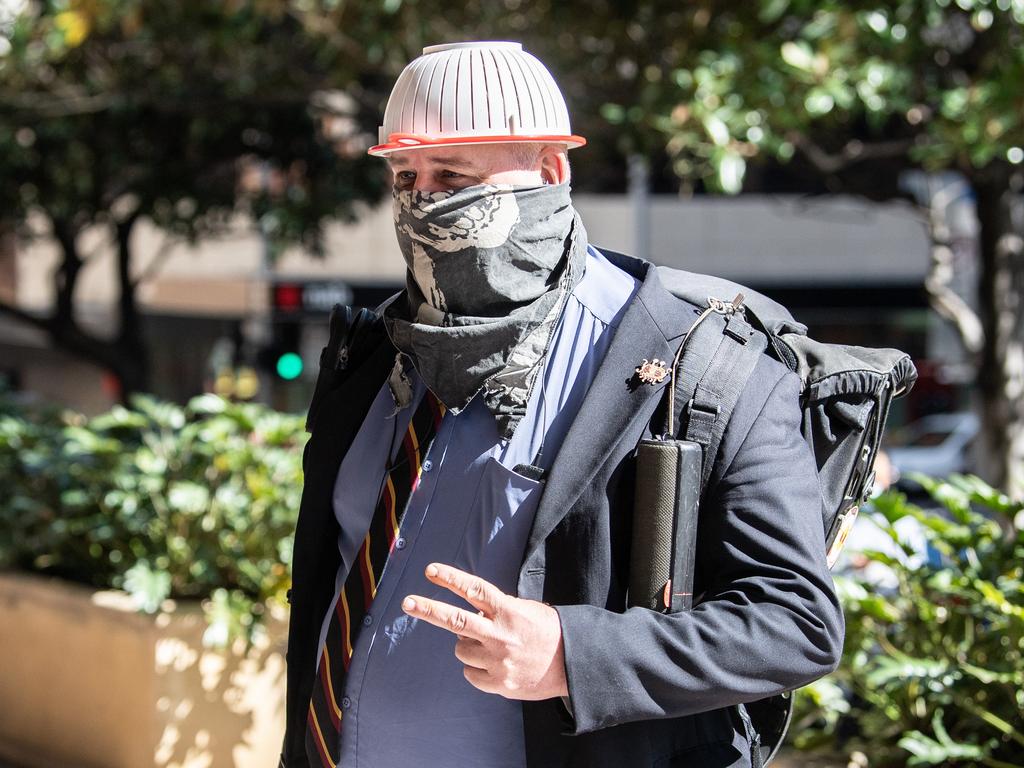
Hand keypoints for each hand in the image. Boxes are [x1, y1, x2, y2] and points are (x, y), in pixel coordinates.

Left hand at [401, 562, 568, 700]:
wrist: (572, 665)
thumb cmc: (547, 632)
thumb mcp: (527, 609)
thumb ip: (498, 608)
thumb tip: (470, 610)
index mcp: (509, 612)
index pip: (475, 590)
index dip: (451, 579)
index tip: (430, 570)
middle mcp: (501, 635)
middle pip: (456, 621)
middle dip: (429, 610)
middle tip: (407, 602)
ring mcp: (498, 661)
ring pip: (460, 649)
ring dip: (468, 645)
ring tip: (491, 646)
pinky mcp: (499, 684)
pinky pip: (470, 673)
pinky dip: (476, 668)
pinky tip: (495, 665)